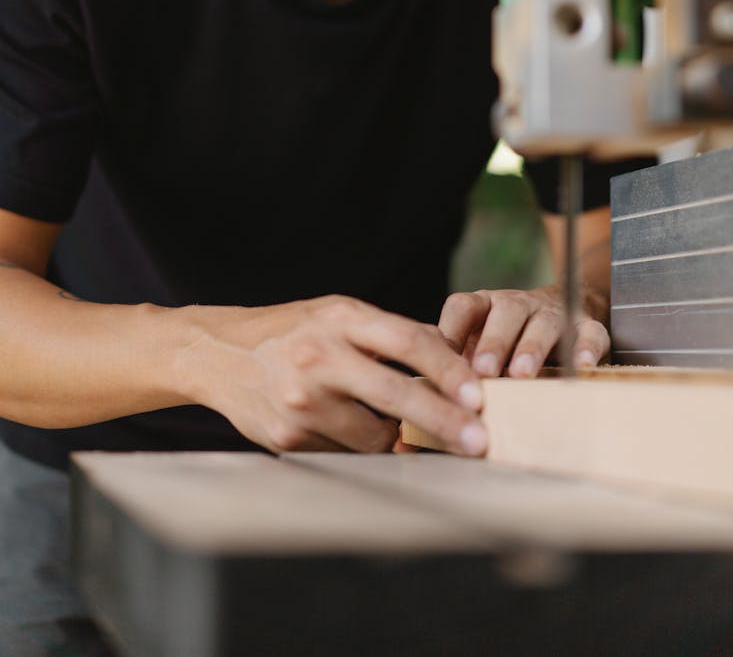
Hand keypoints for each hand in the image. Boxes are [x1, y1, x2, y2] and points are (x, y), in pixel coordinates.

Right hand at [182, 295, 487, 456]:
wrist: (218, 354)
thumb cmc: (293, 331)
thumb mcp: (339, 314)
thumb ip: (391, 334)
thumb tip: (456, 356)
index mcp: (340, 318)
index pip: (408, 341)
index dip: (448, 370)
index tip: (478, 395)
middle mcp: (320, 356)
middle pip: (396, 394)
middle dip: (443, 422)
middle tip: (478, 441)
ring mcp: (302, 400)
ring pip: (374, 435)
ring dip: (396, 437)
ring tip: (397, 427)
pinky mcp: (288, 437)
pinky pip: (344, 453)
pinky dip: (358, 446)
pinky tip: (348, 430)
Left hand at [437, 285, 609, 378]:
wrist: (564, 309)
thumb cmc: (509, 339)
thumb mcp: (479, 346)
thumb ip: (454, 372)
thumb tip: (413, 427)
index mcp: (486, 306)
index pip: (463, 307)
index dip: (450, 331)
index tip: (439, 361)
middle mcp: (518, 304)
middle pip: (505, 314)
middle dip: (493, 343)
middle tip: (483, 371)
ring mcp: (553, 313)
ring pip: (543, 324)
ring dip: (531, 348)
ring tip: (522, 373)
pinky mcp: (587, 326)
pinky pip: (589, 334)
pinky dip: (585, 349)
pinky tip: (579, 366)